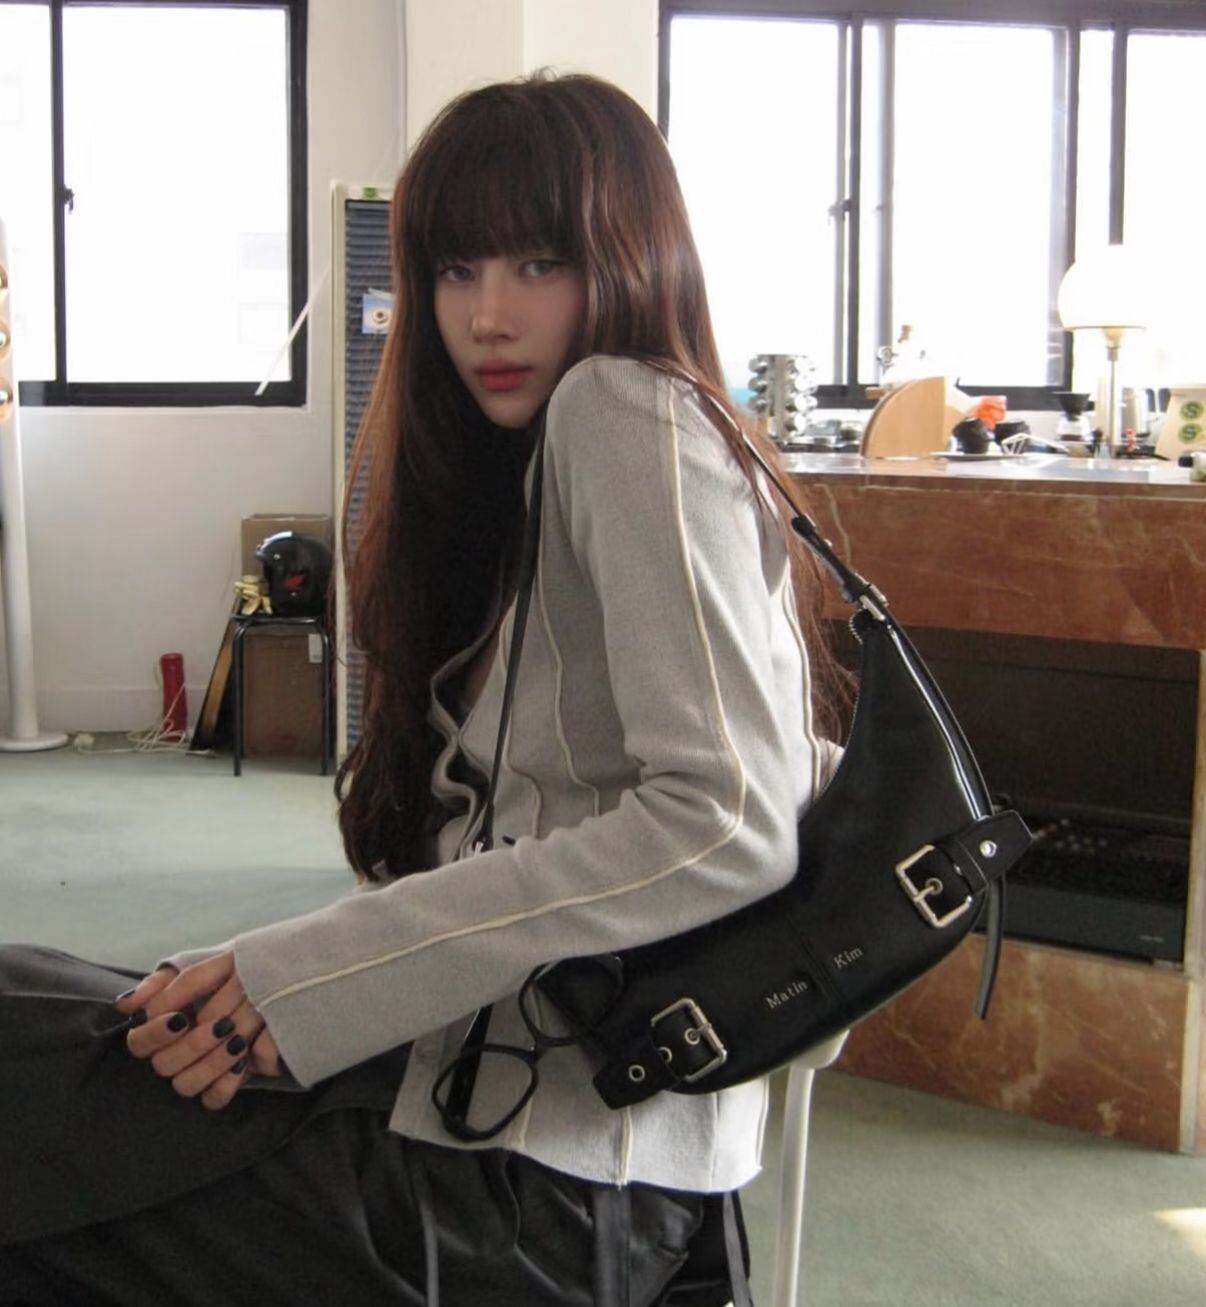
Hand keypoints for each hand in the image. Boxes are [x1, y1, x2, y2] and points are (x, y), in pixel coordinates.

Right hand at [119, 952, 282, 1109]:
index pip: (139, 1042)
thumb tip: (124, 1005)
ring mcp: (196, 1071)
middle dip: (192, 1046)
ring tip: (238, 1040)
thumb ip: (161, 983)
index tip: (181, 1018)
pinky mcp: (221, 1084)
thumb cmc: (229, 974)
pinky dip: (226, 1084)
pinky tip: (241, 1063)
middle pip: (163, 1066)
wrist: (270, 982)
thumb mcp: (199, 969)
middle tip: (223, 1025)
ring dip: (211, 1064)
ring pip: (185, 1086)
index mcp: (160, 1027)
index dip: (155, 1034)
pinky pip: (212, 1100)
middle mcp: (174, 1053)